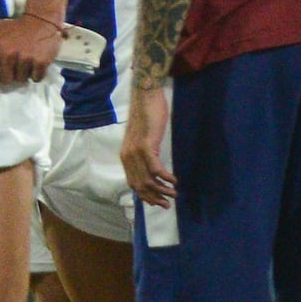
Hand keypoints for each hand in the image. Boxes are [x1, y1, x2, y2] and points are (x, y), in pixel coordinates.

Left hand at [0, 14, 63, 95]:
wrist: (42, 20)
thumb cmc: (17, 26)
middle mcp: (9, 54)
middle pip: (5, 80)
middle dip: (10, 76)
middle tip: (15, 66)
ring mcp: (26, 58)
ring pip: (21, 80)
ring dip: (24, 74)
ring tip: (27, 61)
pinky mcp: (40, 62)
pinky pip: (36, 78)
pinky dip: (37, 74)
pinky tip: (37, 63)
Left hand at [121, 84, 173, 207]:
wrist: (145, 97)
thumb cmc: (147, 117)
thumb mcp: (143, 139)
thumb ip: (144, 154)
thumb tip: (152, 169)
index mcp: (125, 156)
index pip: (133, 183)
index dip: (146, 196)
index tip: (158, 203)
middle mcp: (127, 156)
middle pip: (140, 185)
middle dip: (155, 198)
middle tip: (168, 204)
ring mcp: (135, 151)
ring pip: (148, 179)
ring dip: (162, 190)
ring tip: (174, 194)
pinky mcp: (146, 145)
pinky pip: (155, 168)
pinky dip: (166, 177)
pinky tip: (174, 180)